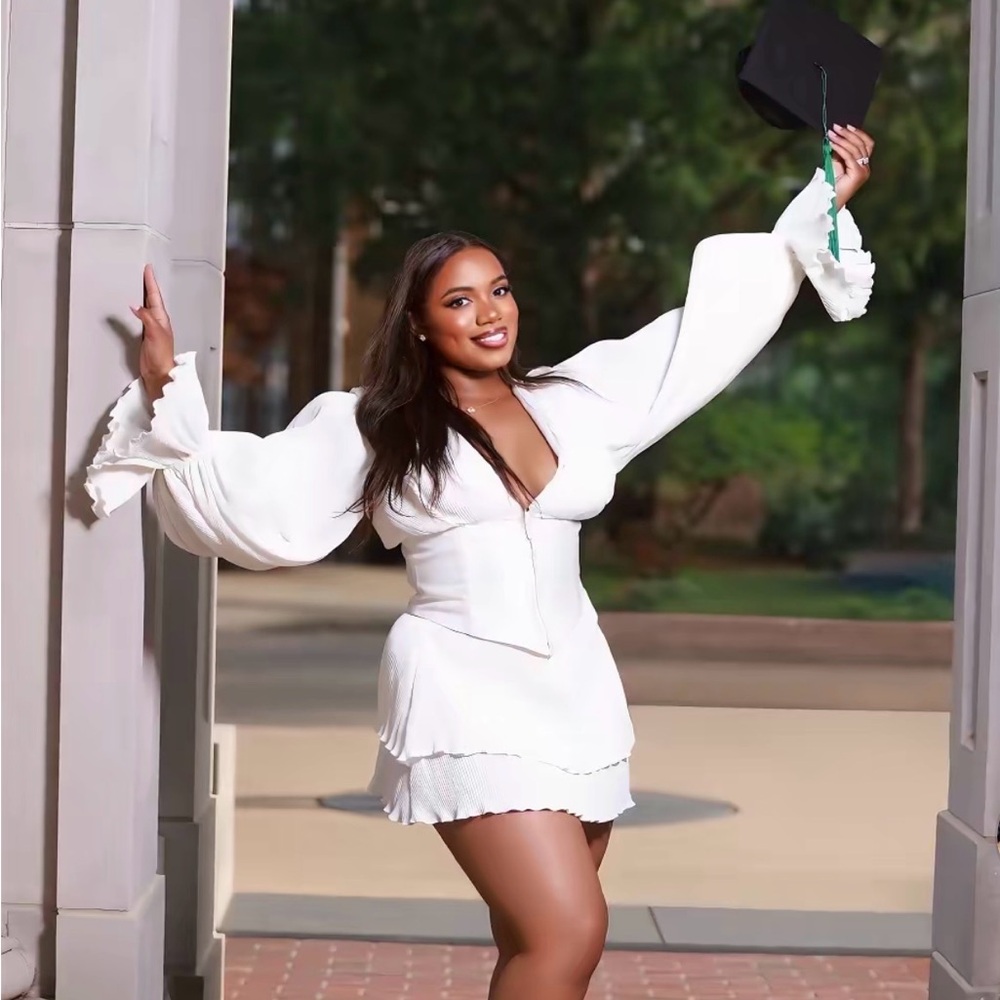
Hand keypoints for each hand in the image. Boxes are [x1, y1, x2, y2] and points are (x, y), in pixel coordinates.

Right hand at [131, 265, 175, 401]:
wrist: (158, 373)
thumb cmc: (161, 355)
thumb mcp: (155, 333)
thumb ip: (146, 318)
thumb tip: (135, 305)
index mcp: (161, 318)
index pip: (154, 296)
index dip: (151, 282)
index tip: (148, 269)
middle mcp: (157, 321)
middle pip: (150, 298)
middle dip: (146, 285)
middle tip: (142, 272)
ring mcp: (150, 328)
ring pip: (144, 306)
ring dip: (141, 295)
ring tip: (136, 284)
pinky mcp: (143, 335)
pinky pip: (138, 317)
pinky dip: (134, 309)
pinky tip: (130, 306)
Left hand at [828, 124, 873, 209]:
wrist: (829, 201)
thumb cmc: (831, 185)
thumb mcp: (836, 164)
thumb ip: (839, 152)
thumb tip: (836, 138)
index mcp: (863, 165)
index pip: (866, 144)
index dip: (858, 133)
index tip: (846, 126)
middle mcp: (866, 167)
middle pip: (862, 144)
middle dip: (848, 134)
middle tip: (836, 127)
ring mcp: (863, 171)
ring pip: (855, 149)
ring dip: (843, 139)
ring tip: (832, 134)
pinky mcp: (858, 174)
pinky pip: (849, 156)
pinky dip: (840, 148)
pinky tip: (832, 143)